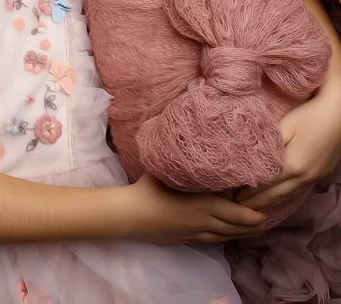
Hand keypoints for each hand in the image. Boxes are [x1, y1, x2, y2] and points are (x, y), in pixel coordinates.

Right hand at [126, 174, 265, 243]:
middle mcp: (204, 222)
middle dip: (251, 226)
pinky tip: (225, 236)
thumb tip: (195, 155)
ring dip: (240, 234)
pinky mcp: (186, 239)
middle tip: (263, 221)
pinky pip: (211, 241)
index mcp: (204, 205)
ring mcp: (195, 233)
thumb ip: (187, 169)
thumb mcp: (170, 173)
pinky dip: (224, 238)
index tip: (264, 212)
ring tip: (251, 230)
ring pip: (224, 236)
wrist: (133, 214)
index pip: (236, 214)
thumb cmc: (150, 189)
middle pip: (234, 228)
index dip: (252, 216)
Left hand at [236, 90, 340, 210]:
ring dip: (272, 202)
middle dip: (258, 202)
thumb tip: (252, 159)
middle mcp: (304, 177)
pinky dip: (285, 197)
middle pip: (277, 195)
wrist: (339, 115)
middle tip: (239, 206)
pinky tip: (278, 197)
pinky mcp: (320, 174)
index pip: (266, 185)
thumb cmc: (309, 117)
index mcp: (293, 166)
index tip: (235, 197)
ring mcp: (314, 177)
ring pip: (289, 195)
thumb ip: (268, 146)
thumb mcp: (284, 127)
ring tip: (255, 206)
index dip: (250, 192)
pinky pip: (298, 191)